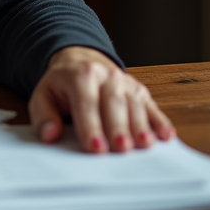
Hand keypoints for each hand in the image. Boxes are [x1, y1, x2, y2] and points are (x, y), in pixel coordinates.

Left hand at [28, 46, 174, 152]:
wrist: (81, 61)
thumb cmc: (62, 85)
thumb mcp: (43, 95)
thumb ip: (43, 116)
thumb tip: (50, 135)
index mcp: (79, 76)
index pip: (86, 103)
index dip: (91, 126)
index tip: (95, 147)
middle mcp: (106, 76)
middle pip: (114, 104)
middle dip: (118, 127)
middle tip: (121, 148)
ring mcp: (125, 82)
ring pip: (135, 105)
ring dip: (141, 126)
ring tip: (144, 145)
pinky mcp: (140, 91)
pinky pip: (151, 106)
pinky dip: (160, 121)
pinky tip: (166, 135)